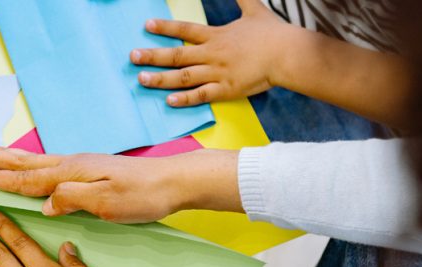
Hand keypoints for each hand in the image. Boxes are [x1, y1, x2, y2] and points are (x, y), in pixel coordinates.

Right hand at [0, 141, 241, 221]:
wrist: (173, 182)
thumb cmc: (142, 195)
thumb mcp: (107, 202)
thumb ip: (72, 198)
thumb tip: (42, 203)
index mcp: (70, 173)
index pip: (25, 178)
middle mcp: (70, 166)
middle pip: (22, 163)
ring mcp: (79, 167)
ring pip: (33, 162)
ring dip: (6, 158)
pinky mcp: (88, 172)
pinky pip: (46, 167)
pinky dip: (27, 166)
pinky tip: (26, 168)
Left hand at [131, 0, 297, 105]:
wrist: (288, 54)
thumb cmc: (273, 33)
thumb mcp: (254, 10)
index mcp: (217, 36)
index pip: (185, 29)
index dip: (165, 27)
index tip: (147, 25)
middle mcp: (213, 54)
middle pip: (176, 54)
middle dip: (152, 55)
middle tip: (132, 56)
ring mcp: (218, 73)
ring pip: (184, 76)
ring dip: (161, 78)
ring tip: (141, 79)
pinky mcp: (227, 90)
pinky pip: (201, 96)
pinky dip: (185, 99)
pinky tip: (168, 101)